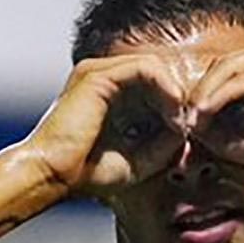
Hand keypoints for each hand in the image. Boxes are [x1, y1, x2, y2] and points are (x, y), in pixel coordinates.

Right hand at [27, 54, 187, 200]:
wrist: (54, 176)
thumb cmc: (87, 173)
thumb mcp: (138, 160)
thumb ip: (164, 144)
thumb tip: (187, 129)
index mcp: (108, 93)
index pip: (152, 83)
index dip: (175, 104)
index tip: (185, 132)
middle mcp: (102, 77)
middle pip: (156, 71)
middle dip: (177, 96)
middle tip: (189, 125)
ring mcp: (98, 72)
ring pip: (153, 66)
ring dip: (174, 92)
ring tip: (180, 120)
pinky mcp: (98, 76)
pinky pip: (145, 68)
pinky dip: (165, 87)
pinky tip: (173, 112)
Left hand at [188, 41, 243, 194]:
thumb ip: (221, 132)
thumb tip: (190, 126)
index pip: (223, 71)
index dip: (200, 94)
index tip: (182, 121)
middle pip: (222, 65)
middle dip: (197, 91)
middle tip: (179, 118)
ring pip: (229, 68)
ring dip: (205, 93)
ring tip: (189, 118)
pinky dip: (221, 96)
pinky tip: (204, 114)